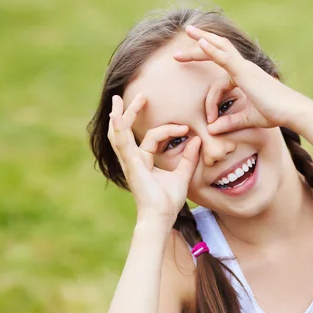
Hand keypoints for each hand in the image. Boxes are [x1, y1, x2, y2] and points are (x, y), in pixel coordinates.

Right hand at [108, 94, 201, 226]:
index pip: (153, 137)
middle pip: (128, 130)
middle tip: (141, 95)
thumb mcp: (182, 175)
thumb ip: (188, 158)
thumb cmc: (167, 201)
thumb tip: (196, 140)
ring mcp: (129, 161)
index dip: (170, 130)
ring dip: (120, 115)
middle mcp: (133, 159)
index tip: (186, 129)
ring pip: (120, 134)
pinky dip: (118, 128)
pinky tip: (116, 116)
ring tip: (117, 98)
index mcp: (143, 160)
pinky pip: (122, 143)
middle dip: (132, 112)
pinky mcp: (130, 164)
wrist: (161, 217)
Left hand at [174, 25, 311, 133]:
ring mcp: (245, 67)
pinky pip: (225, 58)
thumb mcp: (248, 119)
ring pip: (220, 47)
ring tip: (189, 30)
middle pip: (218, 50)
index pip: (219, 83)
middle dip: (198, 47)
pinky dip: (212, 50)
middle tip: (179, 48)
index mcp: (245, 76)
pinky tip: (200, 43)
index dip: (210, 102)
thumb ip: (230, 123)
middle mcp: (244, 68)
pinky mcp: (245, 72)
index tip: (210, 120)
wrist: (292, 111)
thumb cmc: (275, 114)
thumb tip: (212, 130)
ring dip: (202, 38)